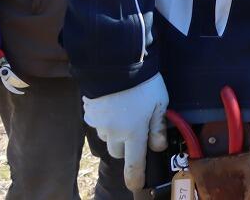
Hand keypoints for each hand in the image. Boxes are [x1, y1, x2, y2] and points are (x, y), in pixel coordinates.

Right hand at [83, 74, 168, 190]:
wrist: (116, 64)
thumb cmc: (143, 83)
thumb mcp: (160, 103)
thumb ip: (158, 127)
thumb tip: (158, 146)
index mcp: (134, 132)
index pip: (135, 162)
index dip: (135, 176)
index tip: (135, 185)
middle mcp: (114, 132)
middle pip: (119, 151)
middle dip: (128, 146)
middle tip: (138, 130)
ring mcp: (99, 124)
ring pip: (108, 138)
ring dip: (117, 133)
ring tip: (127, 112)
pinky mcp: (89, 114)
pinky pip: (99, 124)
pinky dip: (107, 121)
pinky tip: (115, 106)